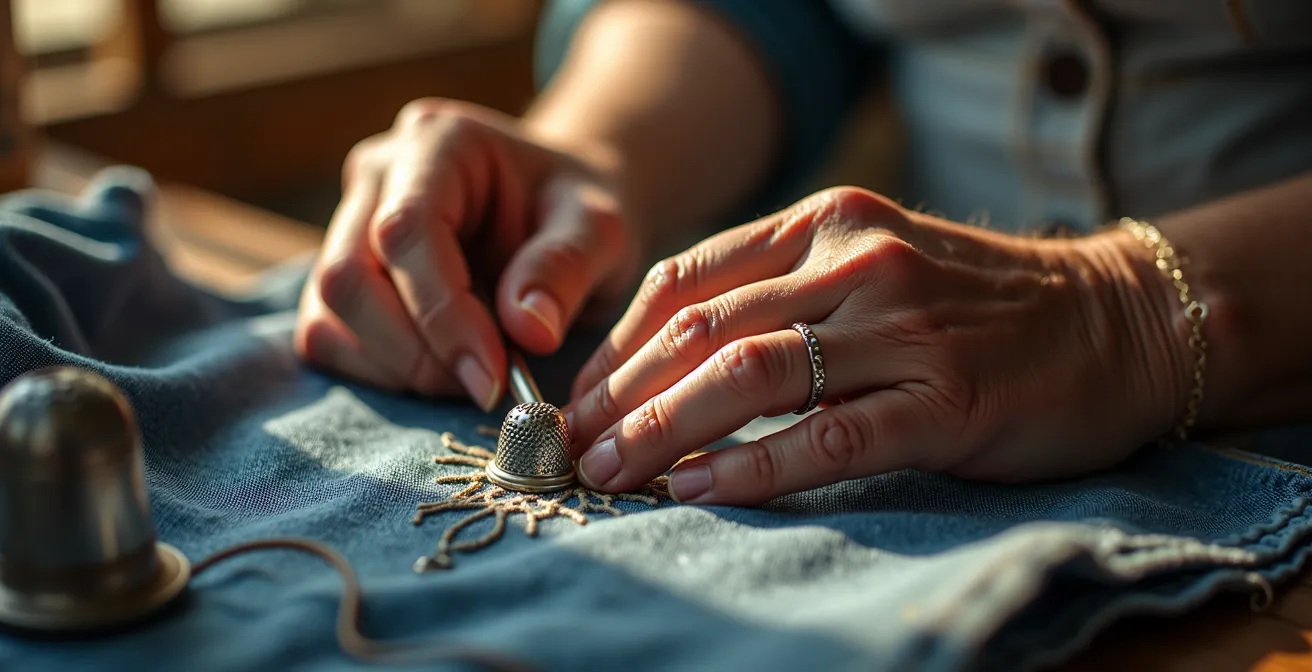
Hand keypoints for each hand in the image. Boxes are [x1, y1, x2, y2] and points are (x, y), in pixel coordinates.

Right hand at [294, 99, 637, 409]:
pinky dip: (382, 371)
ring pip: (328, 313)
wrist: (563, 212)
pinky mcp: (345, 271)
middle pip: (349, 276)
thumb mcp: (600, 229)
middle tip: (488, 386)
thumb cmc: (580, 212)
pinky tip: (444, 371)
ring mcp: (349, 220)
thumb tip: (528, 330)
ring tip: (475, 375)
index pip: (407, 230)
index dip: (443, 315)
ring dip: (398, 368)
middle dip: (417, 352)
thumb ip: (565, 268)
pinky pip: (330, 335)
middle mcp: (378, 172)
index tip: (494, 378)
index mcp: (440, 141)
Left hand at [563, 187, 1186, 504]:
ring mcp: (903, 329)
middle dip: (622, 395)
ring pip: (748, 376)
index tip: (581, 397)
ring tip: (610, 473)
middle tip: (574, 448)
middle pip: (701, 328)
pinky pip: (825, 437)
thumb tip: (671, 360)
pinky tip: (697, 489)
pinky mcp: (945, 400)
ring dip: (663, 429)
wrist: (1116, 321)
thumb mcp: (872, 261)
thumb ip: (783, 291)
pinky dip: (750, 467)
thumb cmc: (977, 304)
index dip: (618, 342)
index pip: (687, 278)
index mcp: (828, 222)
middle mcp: (857, 261)